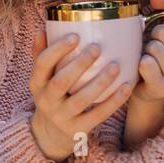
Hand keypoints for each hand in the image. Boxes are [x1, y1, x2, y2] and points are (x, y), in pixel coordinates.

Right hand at [28, 30, 133, 162]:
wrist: (51, 135)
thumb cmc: (52, 95)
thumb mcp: (42, 78)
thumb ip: (42, 54)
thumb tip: (43, 28)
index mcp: (36, 83)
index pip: (42, 64)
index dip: (57, 50)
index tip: (75, 36)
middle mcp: (46, 101)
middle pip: (61, 82)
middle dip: (79, 64)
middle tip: (97, 48)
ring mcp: (62, 117)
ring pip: (81, 100)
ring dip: (100, 82)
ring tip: (116, 66)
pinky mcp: (78, 130)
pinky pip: (98, 115)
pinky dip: (113, 102)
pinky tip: (127, 87)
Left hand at [132, 0, 163, 104]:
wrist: (151, 86)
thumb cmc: (163, 54)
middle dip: (155, 35)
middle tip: (156, 44)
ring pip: (155, 48)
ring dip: (147, 49)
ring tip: (151, 56)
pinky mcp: (163, 88)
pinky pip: (146, 63)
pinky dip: (141, 62)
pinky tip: (145, 67)